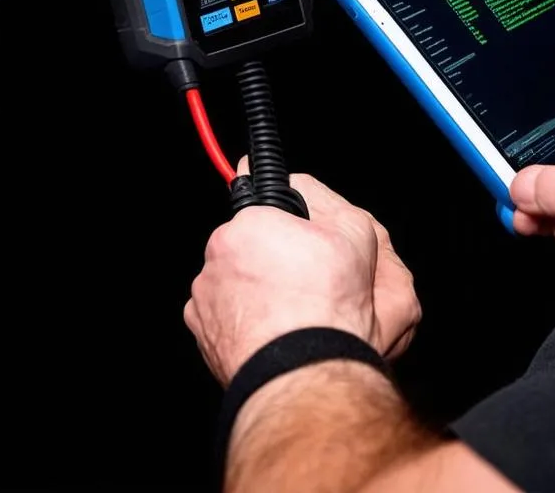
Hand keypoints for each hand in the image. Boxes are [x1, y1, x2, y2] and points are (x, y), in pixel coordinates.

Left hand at [185, 169, 419, 384]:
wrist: (306, 371)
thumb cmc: (329, 303)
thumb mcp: (352, 230)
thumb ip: (321, 196)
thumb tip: (296, 183)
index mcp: (248, 224)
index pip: (262, 204)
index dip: (287, 222)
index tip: (297, 237)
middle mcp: (216, 258)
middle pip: (248, 244)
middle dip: (272, 255)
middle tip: (306, 278)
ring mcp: (204, 299)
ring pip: (235, 280)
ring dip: (257, 288)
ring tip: (292, 309)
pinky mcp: (202, 335)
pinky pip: (225, 315)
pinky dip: (245, 319)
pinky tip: (273, 329)